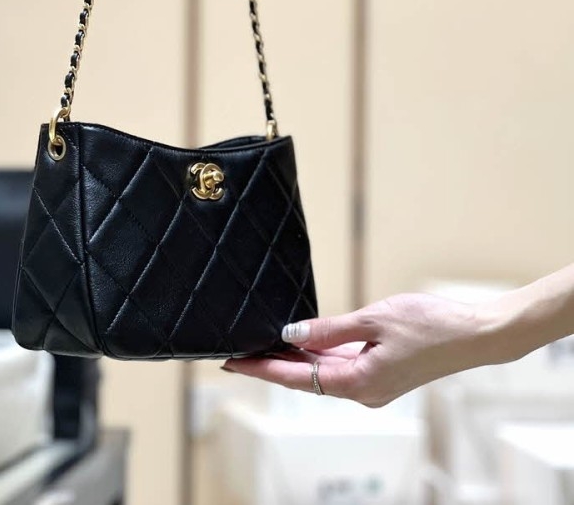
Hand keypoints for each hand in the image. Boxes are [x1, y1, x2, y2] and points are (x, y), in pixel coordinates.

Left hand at [222, 293, 504, 407]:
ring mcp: (374, 386)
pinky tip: (302, 343)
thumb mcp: (373, 320)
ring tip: (261, 346)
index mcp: (358, 383)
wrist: (478, 335)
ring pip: (322, 374)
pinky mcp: (383, 375)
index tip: (232, 364)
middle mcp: (363, 391)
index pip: (296, 378)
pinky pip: (341, 368)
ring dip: (294, 361)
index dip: (261, 369)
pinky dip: (319, 357)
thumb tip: (291, 333)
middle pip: (305, 380)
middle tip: (237, 354)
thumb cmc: (431, 325)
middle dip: (271, 366)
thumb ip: (329, 329)